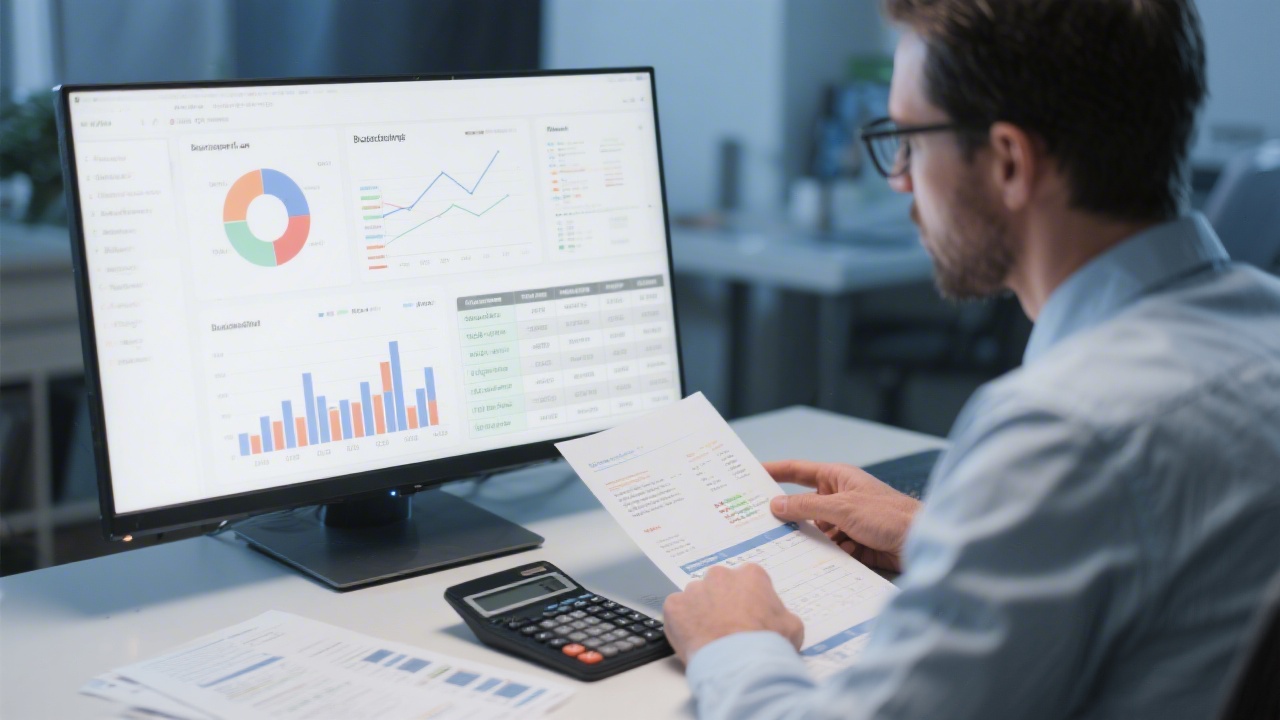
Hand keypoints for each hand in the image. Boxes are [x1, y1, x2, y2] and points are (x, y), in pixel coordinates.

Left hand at [662, 564, 802, 664]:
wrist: (739, 663)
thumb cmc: (765, 644)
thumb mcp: (792, 628)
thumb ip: (782, 615)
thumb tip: (780, 622)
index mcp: (750, 575)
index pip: (747, 582)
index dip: (747, 602)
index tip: (747, 616)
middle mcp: (720, 576)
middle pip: (719, 587)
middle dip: (722, 603)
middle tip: (727, 628)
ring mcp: (695, 589)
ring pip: (696, 598)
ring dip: (701, 613)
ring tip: (711, 638)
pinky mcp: (675, 605)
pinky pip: (677, 611)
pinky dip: (682, 623)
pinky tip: (694, 639)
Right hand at [765, 460, 920, 571]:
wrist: (923, 543)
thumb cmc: (889, 516)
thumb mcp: (842, 508)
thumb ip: (807, 506)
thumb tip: (776, 504)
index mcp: (838, 478)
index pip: (799, 471)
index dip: (775, 471)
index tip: (752, 474)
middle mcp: (840, 498)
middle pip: (804, 505)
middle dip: (789, 516)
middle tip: (761, 523)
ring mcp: (847, 521)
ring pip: (816, 530)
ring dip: (810, 540)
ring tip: (790, 548)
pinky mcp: (854, 543)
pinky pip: (830, 548)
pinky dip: (826, 554)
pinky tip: (823, 561)